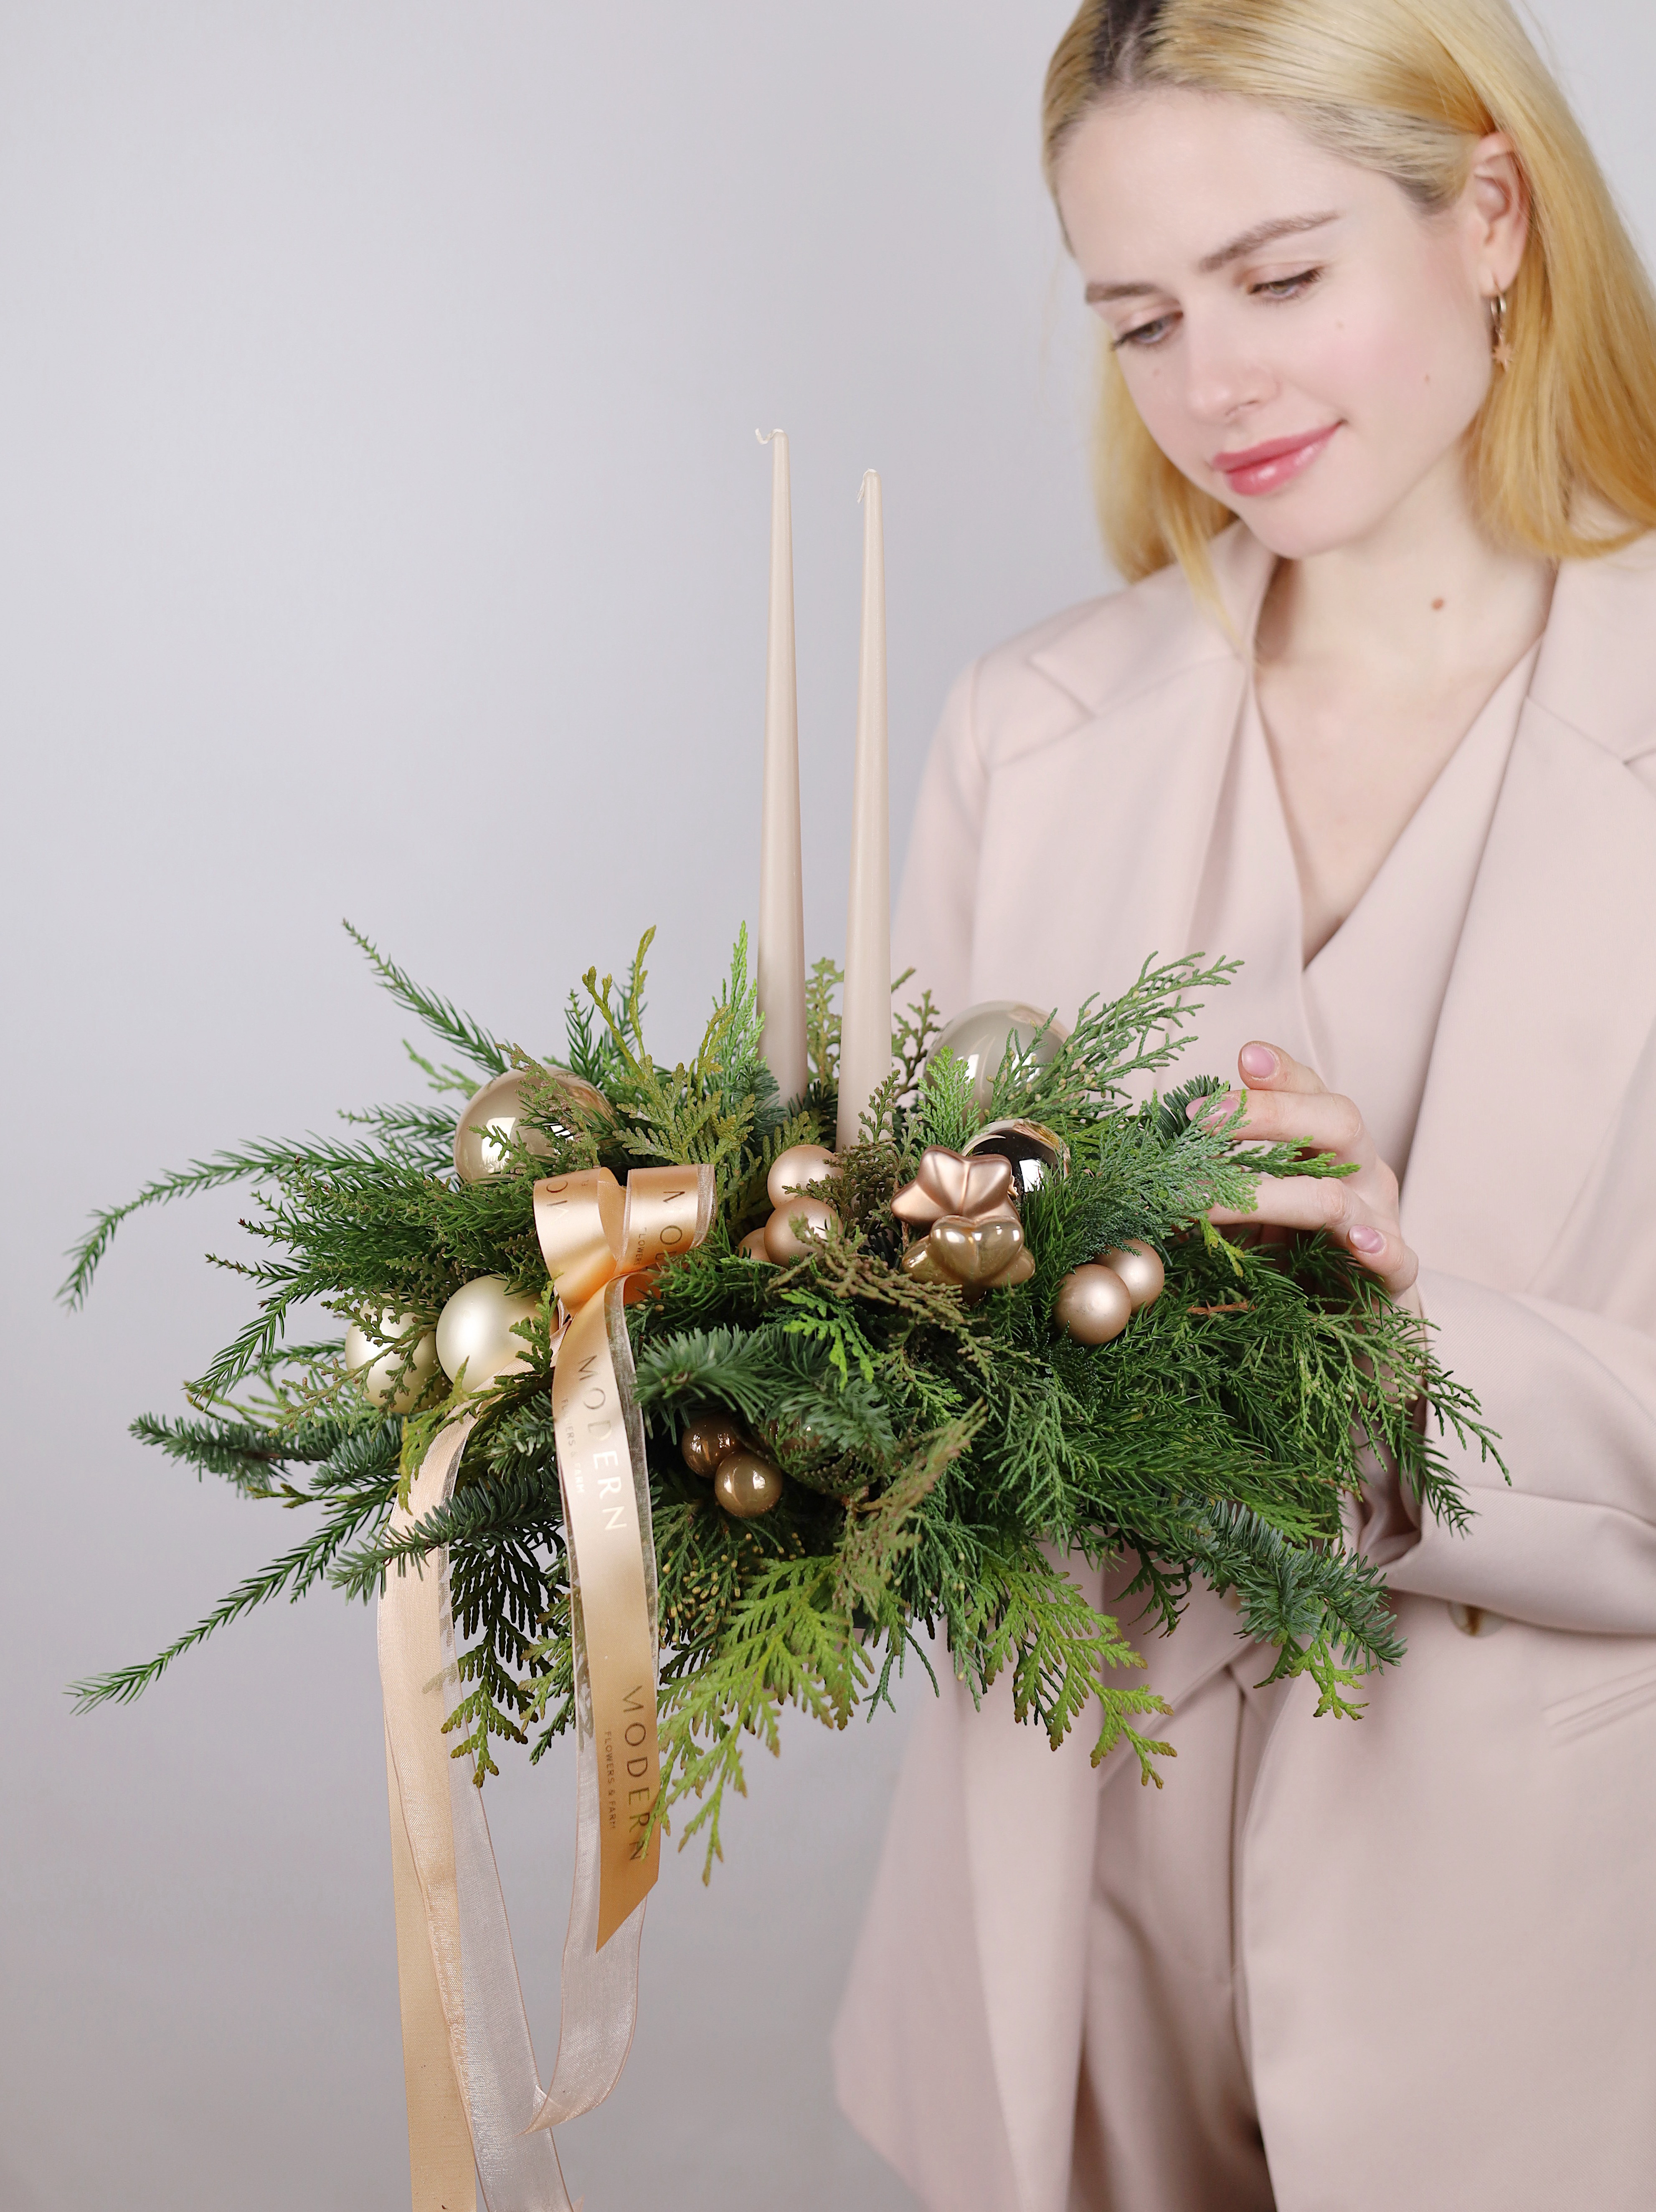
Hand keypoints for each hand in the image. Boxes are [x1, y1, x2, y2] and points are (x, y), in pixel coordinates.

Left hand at [1189, 1040, 1420, 1304]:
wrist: (1355, 1327)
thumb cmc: (1299, 1263)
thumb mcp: (1252, 1219)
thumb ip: (1216, 1192)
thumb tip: (1146, 1182)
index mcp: (1328, 1151)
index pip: (1312, 1095)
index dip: (1282, 1074)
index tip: (1244, 1056)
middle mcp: (1361, 1175)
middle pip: (1337, 1120)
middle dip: (1270, 1113)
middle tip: (1199, 1120)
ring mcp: (1381, 1223)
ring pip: (1337, 1195)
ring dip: (1269, 1196)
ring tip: (1208, 1201)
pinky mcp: (1395, 1278)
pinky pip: (1397, 1259)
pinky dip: (1379, 1248)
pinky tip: (1358, 1242)